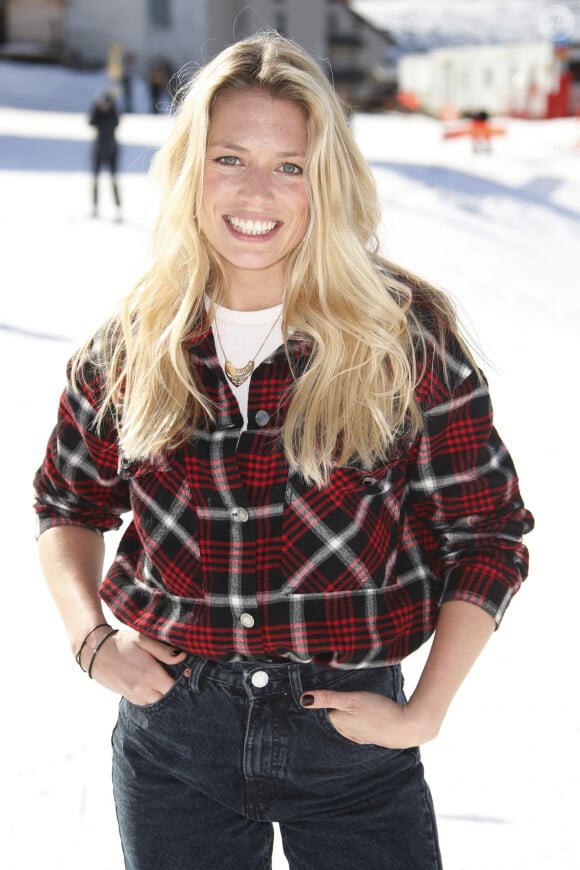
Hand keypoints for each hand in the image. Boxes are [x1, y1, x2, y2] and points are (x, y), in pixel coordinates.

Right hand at [82, 627, 185, 704]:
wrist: (95, 651)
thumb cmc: (121, 642)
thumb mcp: (143, 640)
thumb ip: (164, 651)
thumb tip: (183, 656)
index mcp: (150, 674)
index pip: (174, 688)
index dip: (183, 683)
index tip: (186, 673)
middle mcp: (143, 689)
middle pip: (167, 698)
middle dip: (173, 690)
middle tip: (177, 677)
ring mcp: (134, 695)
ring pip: (156, 703)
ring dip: (162, 695)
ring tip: (164, 680)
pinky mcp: (127, 697)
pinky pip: (145, 703)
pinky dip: (152, 697)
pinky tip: (152, 685)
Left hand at [301, 689, 437, 748]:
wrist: (407, 727)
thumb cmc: (379, 711)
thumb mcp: (351, 699)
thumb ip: (328, 698)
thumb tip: (303, 699)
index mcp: (338, 722)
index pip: (324, 708)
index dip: (324, 697)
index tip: (325, 686)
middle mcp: (346, 731)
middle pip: (335, 715)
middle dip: (334, 706)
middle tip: (340, 692)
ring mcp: (359, 735)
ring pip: (346, 721)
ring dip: (347, 713)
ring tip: (351, 702)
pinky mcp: (372, 736)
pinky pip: (359, 727)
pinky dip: (359, 720)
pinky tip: (363, 714)